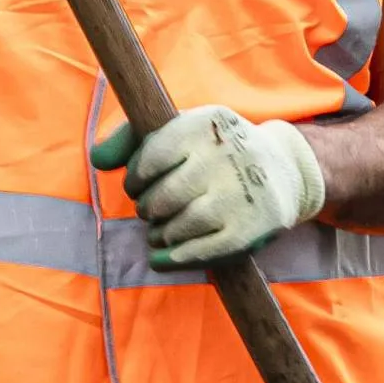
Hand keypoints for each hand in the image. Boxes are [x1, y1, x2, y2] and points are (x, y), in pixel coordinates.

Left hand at [93, 105, 327, 265]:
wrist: (285, 170)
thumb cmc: (217, 151)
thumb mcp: (183, 129)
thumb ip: (133, 138)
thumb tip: (98, 160)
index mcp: (208, 123)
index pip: (152, 157)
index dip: (136, 178)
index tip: (139, 185)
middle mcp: (228, 156)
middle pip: (163, 197)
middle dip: (148, 209)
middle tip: (152, 211)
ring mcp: (242, 195)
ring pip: (179, 226)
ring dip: (160, 235)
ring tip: (161, 231)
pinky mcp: (252, 229)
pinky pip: (202, 252)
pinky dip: (175, 259)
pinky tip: (163, 257)